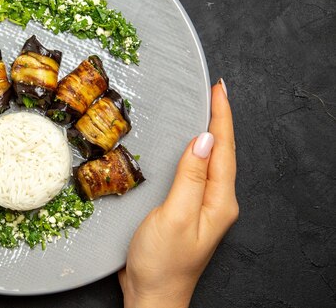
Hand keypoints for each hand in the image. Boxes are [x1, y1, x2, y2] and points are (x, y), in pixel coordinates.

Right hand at [119, 80, 237, 307]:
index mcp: (220, 201)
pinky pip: (195, 173)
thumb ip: (191, 177)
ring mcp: (203, 207)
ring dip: (209, 133)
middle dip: (220, 119)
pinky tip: (186, 146)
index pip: (224, 149)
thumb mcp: (176, 216)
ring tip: (204, 109)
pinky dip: (193, 152)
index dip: (221, 117)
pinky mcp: (187, 210)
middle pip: (223, 152)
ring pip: (210, 162)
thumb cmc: (162, 262)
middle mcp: (217, 202)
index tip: (218, 89)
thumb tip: (204, 140)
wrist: (152, 296)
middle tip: (214, 92)